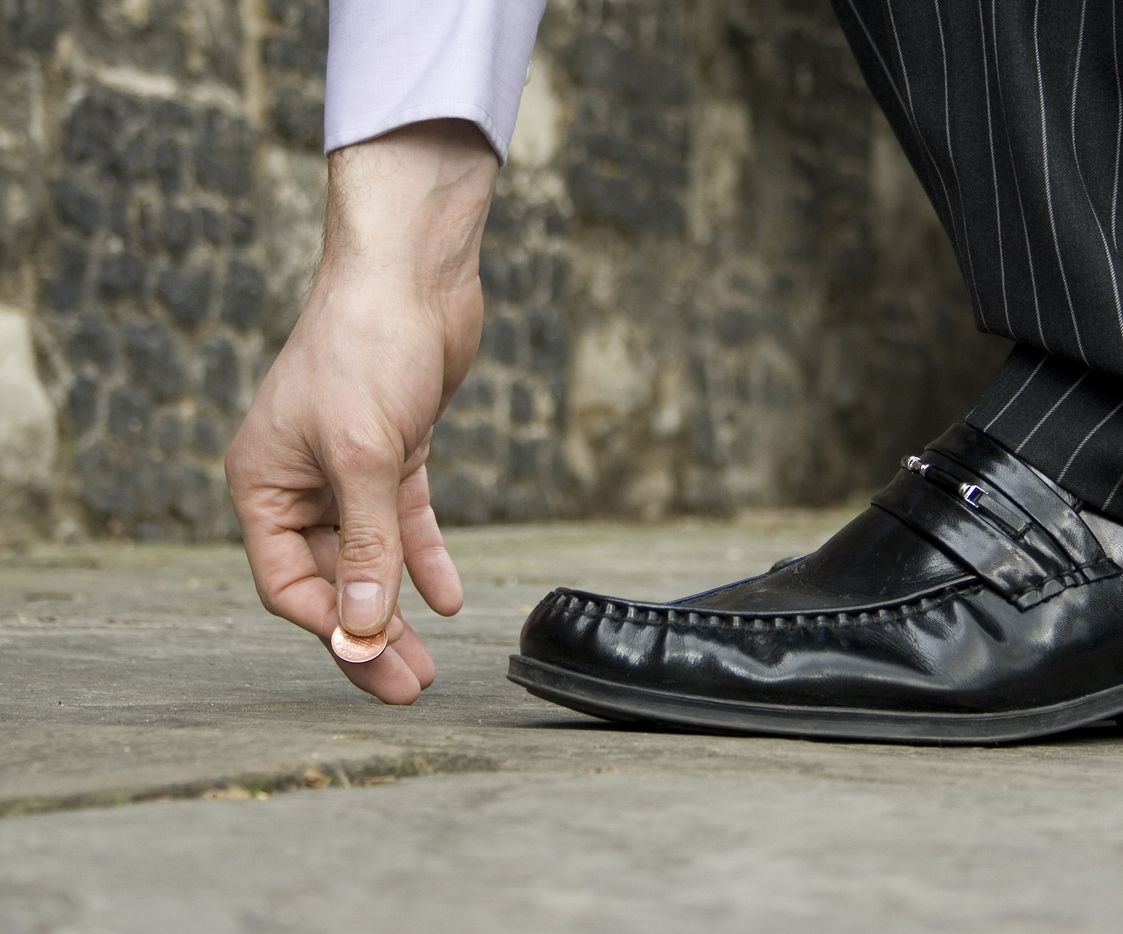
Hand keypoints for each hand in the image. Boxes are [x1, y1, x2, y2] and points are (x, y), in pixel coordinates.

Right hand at [225, 120, 497, 702]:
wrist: (413, 275)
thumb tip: (362, 633)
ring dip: (401, 605)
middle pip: (333, 578)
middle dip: (370, 632)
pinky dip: (424, 556)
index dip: (331, 629)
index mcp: (263, 483)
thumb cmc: (367, 348)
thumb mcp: (364, 455)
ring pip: (371, 556)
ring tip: (431, 662)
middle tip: (410, 687)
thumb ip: (367, 547)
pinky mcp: (393, 453)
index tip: (377, 665)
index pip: (288, 582)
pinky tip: (448, 595)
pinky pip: (404, 521)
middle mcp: (299, 482)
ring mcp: (348, 469)